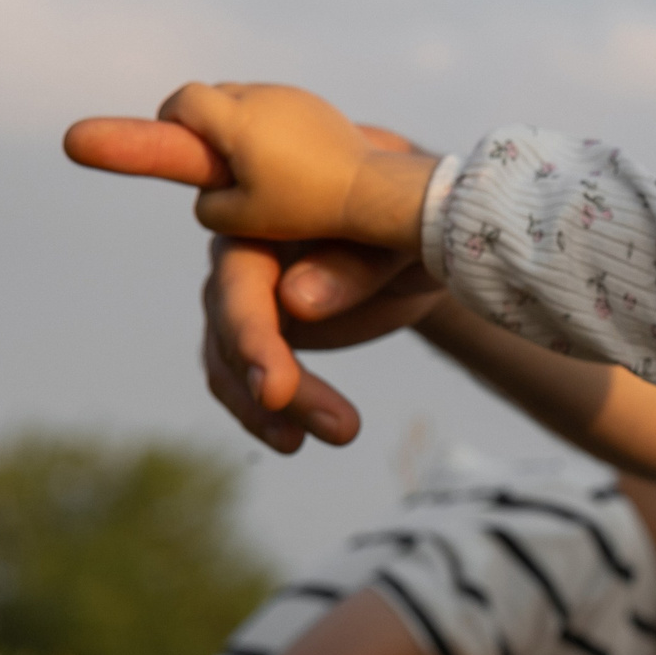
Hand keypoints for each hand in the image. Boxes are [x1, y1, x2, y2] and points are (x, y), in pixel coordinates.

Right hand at [63, 81, 437, 249]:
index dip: (169, 119)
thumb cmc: (305, 207)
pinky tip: (277, 160)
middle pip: (211, 95)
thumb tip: (208, 193)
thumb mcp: (240, 219)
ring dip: (233, 122)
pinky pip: (273, 105)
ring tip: (244, 163)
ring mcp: (292, 96)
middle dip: (199, 122)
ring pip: (243, 97)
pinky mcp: (314, 104)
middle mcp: (263, 97)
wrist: (372, 189)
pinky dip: (263, 125)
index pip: (184, 101)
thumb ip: (207, 204)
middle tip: (205, 157)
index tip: (173, 143)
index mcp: (238, 119)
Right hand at [165, 119, 439, 452]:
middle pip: (232, 325)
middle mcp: (241, 254)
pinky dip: (266, 412)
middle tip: (335, 426)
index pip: (241, 277)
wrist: (424, 234)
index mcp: (266, 215)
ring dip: (270, 407)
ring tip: (340, 433)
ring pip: (232, 360)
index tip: (274, 388)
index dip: (251, 333)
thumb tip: (296, 300)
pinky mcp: (262, 331)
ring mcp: (246, 296)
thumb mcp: (402, 238)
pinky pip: (245, 378)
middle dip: (271, 380)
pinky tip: (297, 439)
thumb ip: (355, 262)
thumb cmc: (414, 220)